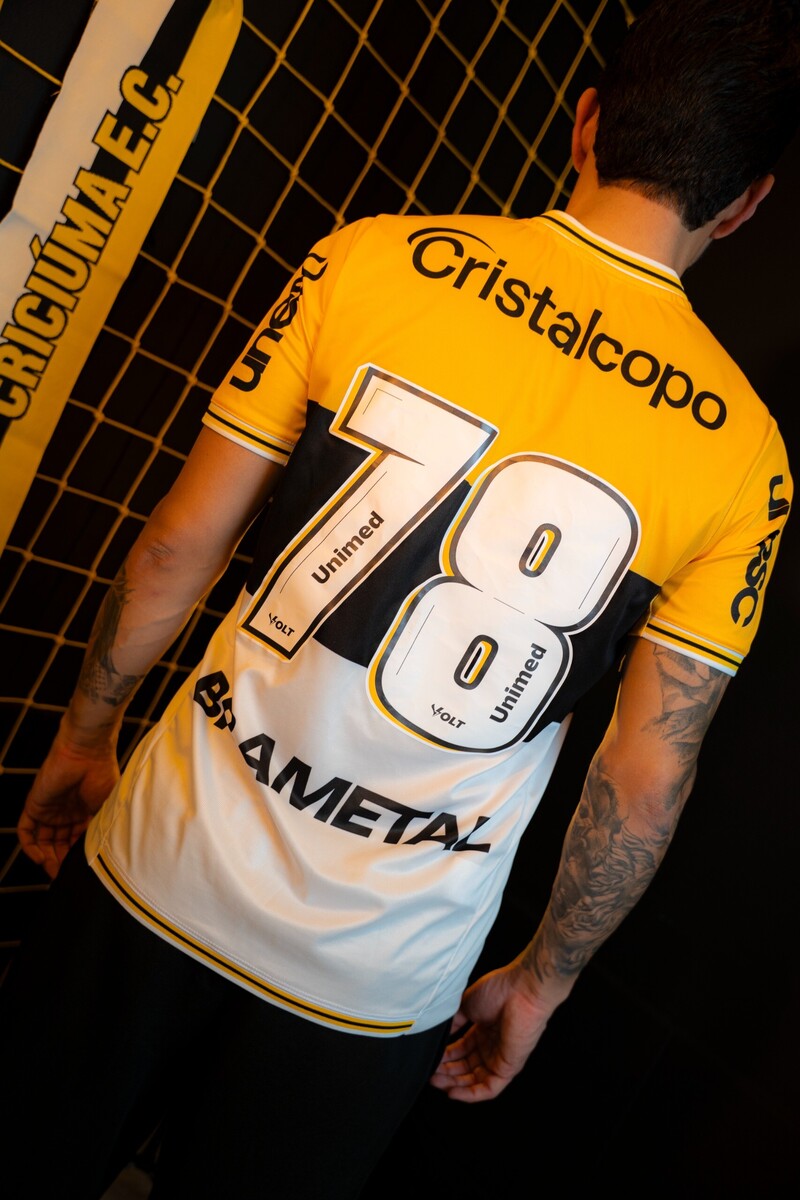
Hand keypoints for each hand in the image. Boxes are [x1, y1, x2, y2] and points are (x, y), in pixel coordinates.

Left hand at [18, 731, 118, 878]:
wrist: (87, 752)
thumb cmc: (103, 773)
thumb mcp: (109, 806)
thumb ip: (103, 828)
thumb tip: (105, 854)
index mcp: (85, 812)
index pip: (77, 841)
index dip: (78, 857)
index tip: (82, 873)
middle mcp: (66, 813)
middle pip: (59, 844)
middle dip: (62, 861)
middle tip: (66, 876)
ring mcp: (49, 810)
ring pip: (43, 841)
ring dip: (47, 858)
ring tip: (54, 871)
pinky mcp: (34, 806)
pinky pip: (26, 831)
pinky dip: (30, 847)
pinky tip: (40, 859)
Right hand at [429, 963, 555, 1102]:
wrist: (522, 990)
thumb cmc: (499, 990)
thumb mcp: (467, 1004)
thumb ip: (454, 1021)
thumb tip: (440, 1033)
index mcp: (483, 1030)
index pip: (462, 1051)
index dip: (446, 1057)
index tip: (430, 1058)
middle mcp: (492, 1046)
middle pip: (466, 1067)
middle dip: (447, 1073)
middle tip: (430, 1073)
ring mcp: (500, 1058)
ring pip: (475, 1080)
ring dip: (455, 1084)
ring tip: (435, 1082)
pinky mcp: (509, 1068)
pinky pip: (489, 1088)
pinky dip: (471, 1094)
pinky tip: (453, 1092)